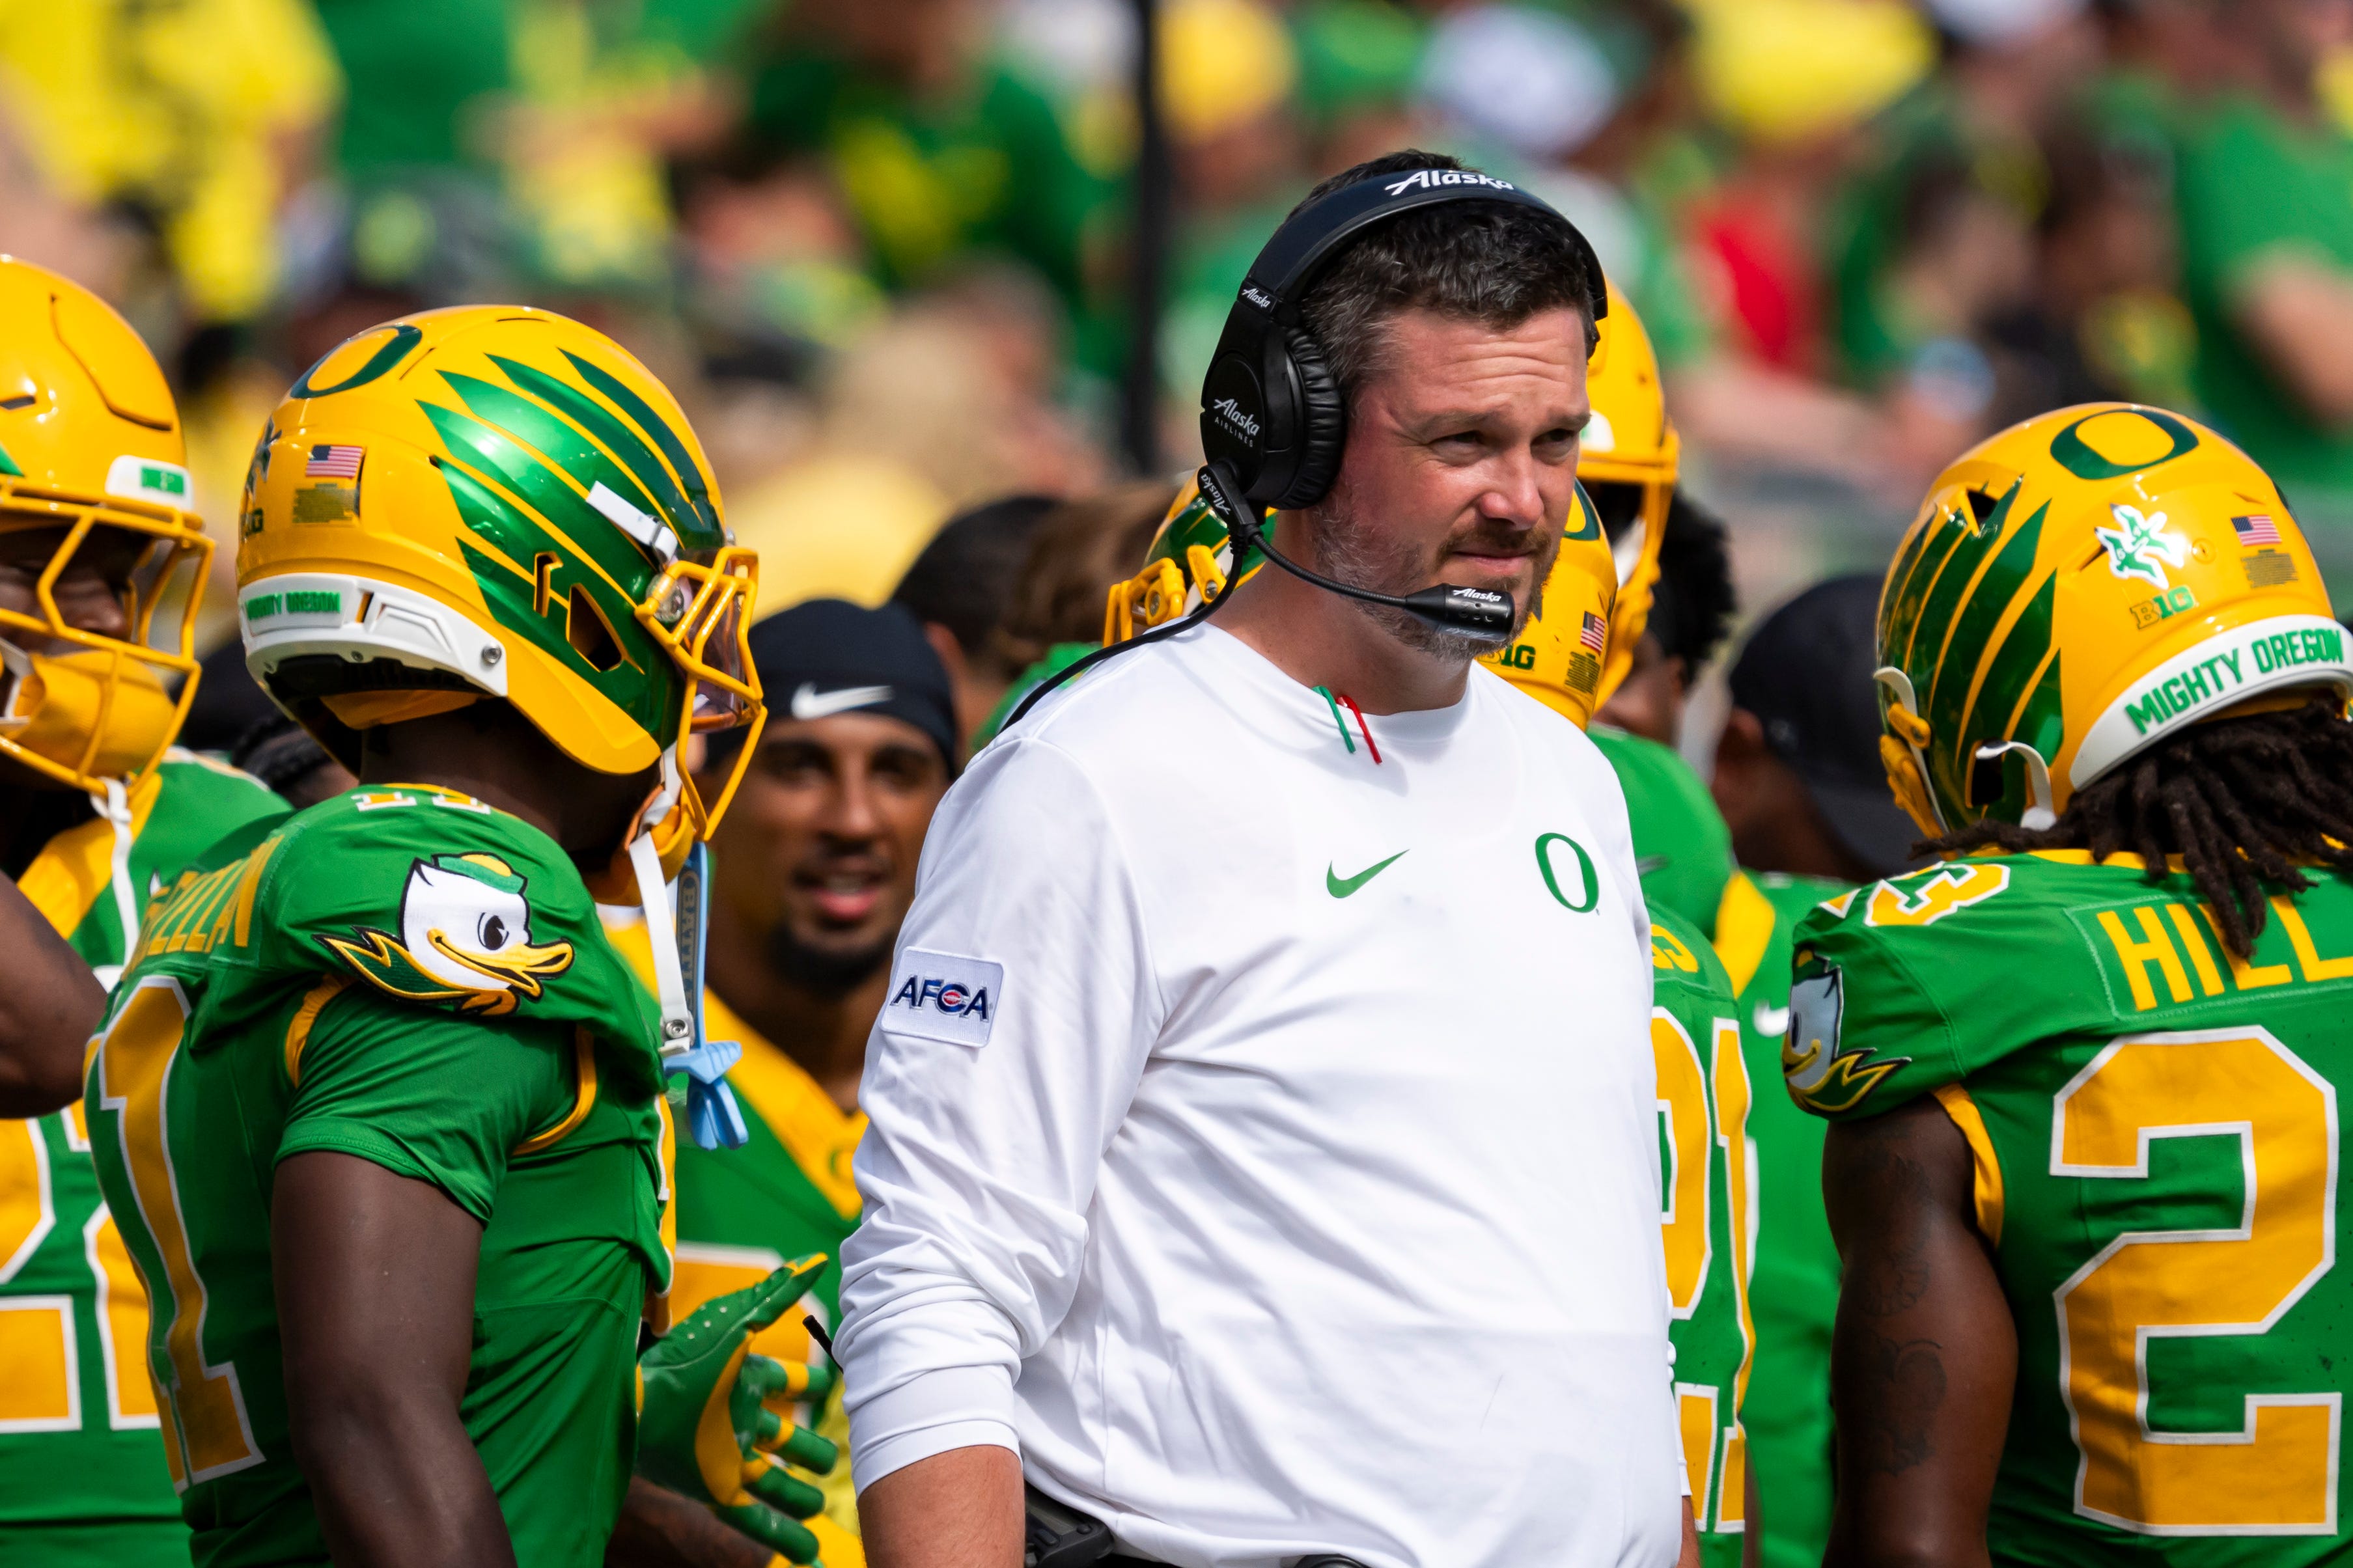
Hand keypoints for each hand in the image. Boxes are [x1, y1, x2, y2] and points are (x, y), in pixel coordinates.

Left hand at [638, 1257, 839, 1563]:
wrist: (638, 1405)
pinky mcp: (717, 1489)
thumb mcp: (737, 1324)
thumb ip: (776, 1295)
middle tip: (833, 1461)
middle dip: (811, 1451)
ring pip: (776, 1481)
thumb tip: (817, 1259)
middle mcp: (741, 1419)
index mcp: (746, 1379)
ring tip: (823, 1505)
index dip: (810, 1387)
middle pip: (787, 1438)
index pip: (787, 1383)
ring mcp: (730, 1456)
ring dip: (801, 1496)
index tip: (833, 1391)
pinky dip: (785, 1540)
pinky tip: (810, 1557)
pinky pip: (756, 1520)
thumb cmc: (683, 1359)